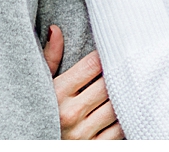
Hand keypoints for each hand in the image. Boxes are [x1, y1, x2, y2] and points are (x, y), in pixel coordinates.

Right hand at [44, 25, 123, 139]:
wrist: (38, 145)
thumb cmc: (43, 111)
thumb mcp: (42, 85)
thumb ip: (50, 58)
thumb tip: (55, 29)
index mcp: (57, 93)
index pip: (91, 66)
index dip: (104, 56)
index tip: (111, 51)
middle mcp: (70, 114)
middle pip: (108, 85)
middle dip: (118, 74)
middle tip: (128, 64)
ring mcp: (83, 133)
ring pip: (117, 106)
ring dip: (125, 94)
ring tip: (131, 83)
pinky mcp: (96, 147)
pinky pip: (120, 128)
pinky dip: (126, 116)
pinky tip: (125, 107)